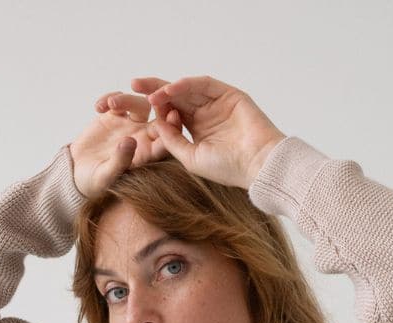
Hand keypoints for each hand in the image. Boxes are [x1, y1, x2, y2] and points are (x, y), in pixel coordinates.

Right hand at [68, 85, 182, 197]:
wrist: (76, 174)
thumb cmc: (94, 183)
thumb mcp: (106, 176)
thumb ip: (120, 160)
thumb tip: (131, 141)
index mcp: (147, 155)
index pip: (166, 140)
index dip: (173, 127)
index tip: (173, 114)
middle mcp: (142, 139)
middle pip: (157, 116)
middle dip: (157, 104)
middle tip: (150, 94)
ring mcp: (129, 126)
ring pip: (139, 104)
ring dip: (127, 99)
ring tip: (110, 104)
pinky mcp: (112, 117)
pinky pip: (117, 100)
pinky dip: (109, 98)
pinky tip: (98, 107)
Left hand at [132, 74, 286, 189]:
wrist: (258, 164)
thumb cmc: (228, 168)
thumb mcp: (191, 158)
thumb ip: (172, 141)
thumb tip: (155, 124)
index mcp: (198, 131)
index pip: (172, 114)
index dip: (156, 110)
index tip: (138, 111)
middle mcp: (206, 115)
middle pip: (176, 97)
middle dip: (155, 91)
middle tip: (133, 84)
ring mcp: (218, 103)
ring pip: (187, 89)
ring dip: (168, 88)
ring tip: (152, 93)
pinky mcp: (229, 95)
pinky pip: (203, 84)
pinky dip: (186, 84)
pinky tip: (171, 90)